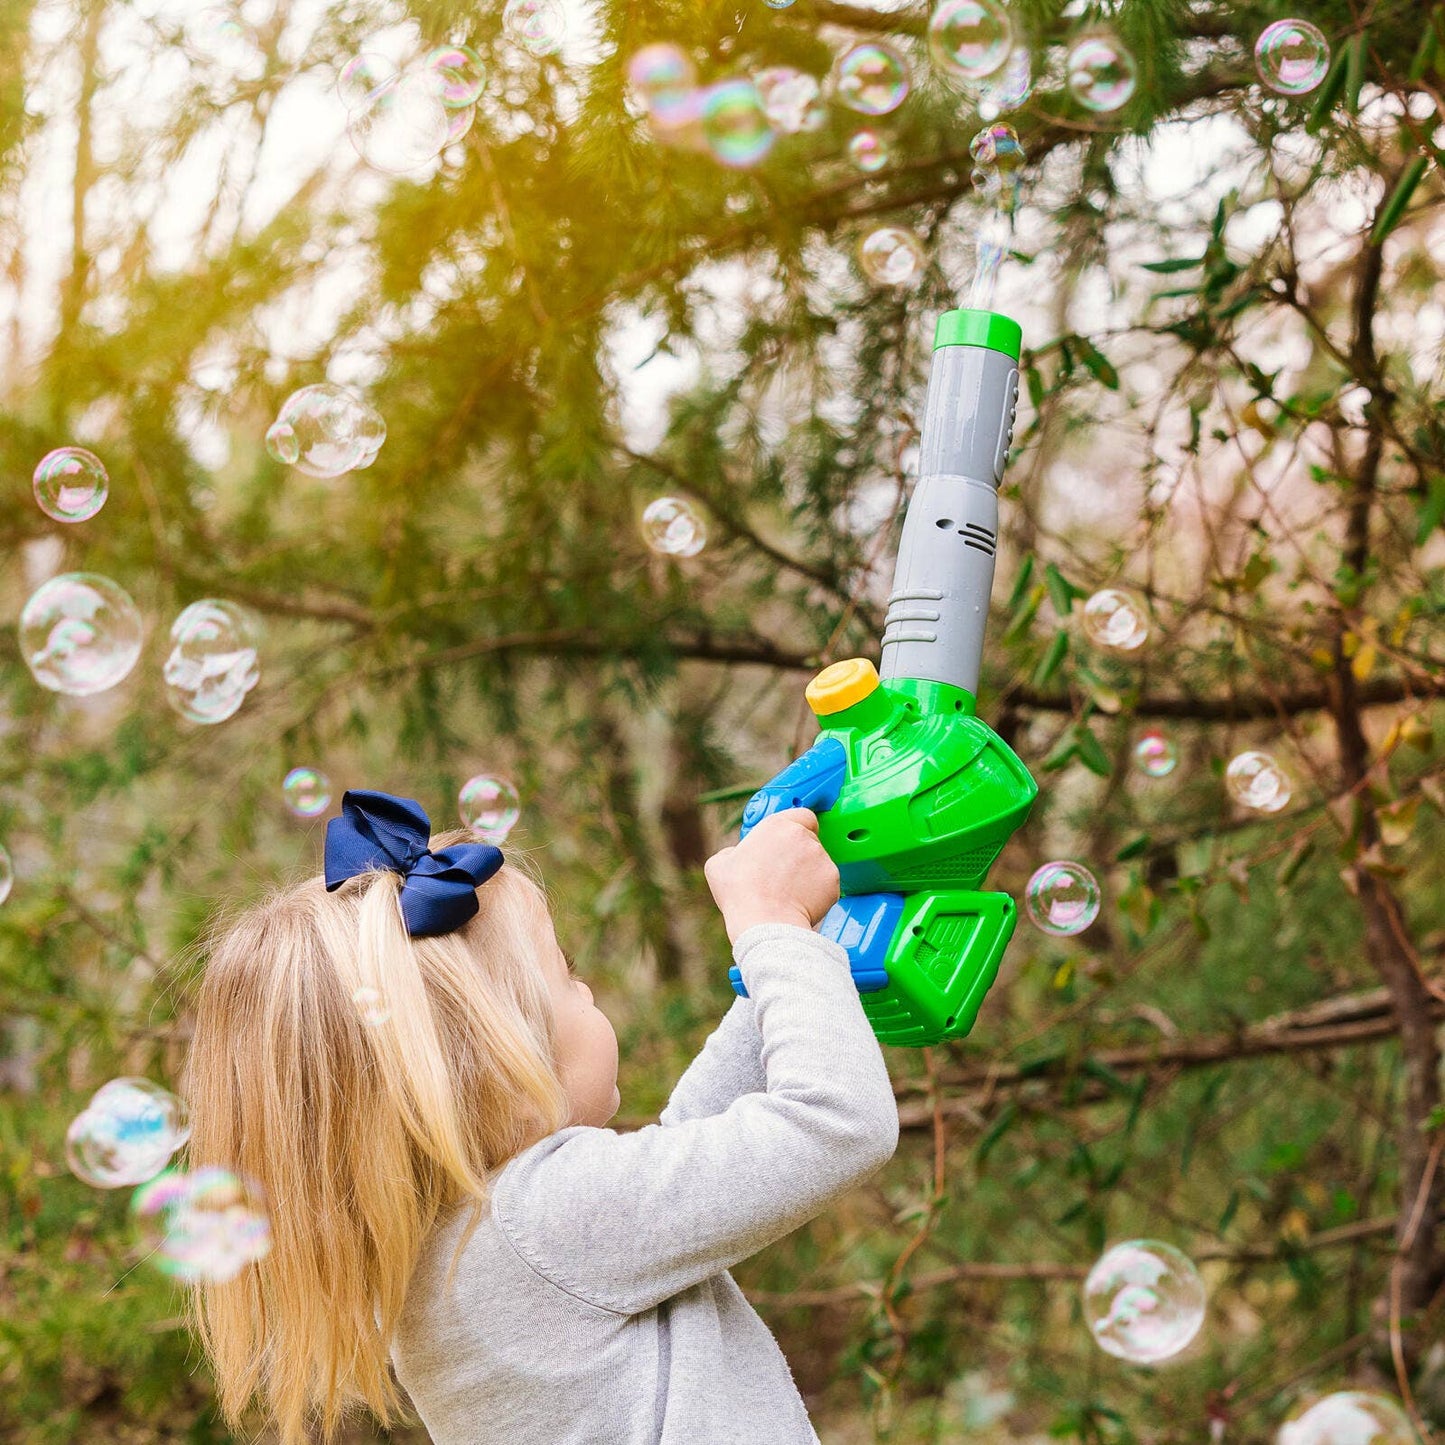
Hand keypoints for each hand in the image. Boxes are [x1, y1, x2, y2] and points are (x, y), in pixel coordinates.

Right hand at [703, 809, 840, 943]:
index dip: (797, 827)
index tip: (788, 842)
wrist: (765, 923)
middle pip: (810, 840)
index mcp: (777, 825)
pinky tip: (799, 903)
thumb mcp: (719, 864)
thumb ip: (733, 852)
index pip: (801, 815)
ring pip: (818, 863)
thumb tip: (736, 856)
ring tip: (788, 893)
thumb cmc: (741, 893)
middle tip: (783, 873)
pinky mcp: (833, 881)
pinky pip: (826, 884)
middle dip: (799, 854)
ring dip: (808, 873)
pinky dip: (817, 892)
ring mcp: (822, 858)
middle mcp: (804, 836)